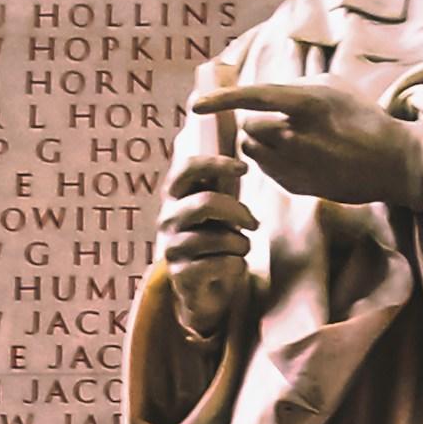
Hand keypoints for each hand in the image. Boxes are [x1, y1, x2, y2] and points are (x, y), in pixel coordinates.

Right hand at [157, 153, 255, 338]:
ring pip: (216, 238)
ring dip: (240, 244)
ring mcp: (172, 248)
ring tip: (242, 248)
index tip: (244, 168)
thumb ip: (222, 180)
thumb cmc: (215, 238)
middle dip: (237, 212)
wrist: (205, 288)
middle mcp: (168, 218)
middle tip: (254, 223)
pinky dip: (236, 265)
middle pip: (205, 203)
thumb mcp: (219, 206)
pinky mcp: (181, 276)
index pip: (188, 168)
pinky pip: (219, 265)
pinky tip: (234, 266)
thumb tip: (236, 135)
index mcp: (175, 195)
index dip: (217, 164)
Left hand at [192, 83, 422, 210]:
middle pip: (248, 127)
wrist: (391, 162)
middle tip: (279, 121)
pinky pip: (265, 169)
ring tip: (289, 139)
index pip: (254, 98)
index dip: (222, 99)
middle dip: (254, 123)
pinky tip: (297, 156)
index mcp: (307, 103)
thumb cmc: (362, 117)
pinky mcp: (296, 186)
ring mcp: (295, 164)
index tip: (196, 104)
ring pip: (252, 150)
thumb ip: (293, 87)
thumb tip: (261, 93)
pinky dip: (271, 160)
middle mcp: (296, 135)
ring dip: (259, 143)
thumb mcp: (332, 87)